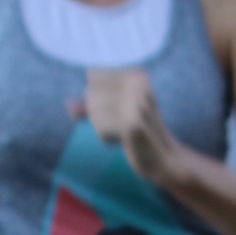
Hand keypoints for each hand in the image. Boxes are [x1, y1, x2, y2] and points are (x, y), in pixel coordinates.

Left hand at [75, 67, 179, 189]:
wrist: (166, 159)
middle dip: (99, 113)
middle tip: (122, 124)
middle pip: (91, 94)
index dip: (99, 97)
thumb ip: (91, 103)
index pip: (93, 76)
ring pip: (93, 111)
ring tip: (124, 133)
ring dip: (103, 127)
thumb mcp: (116, 110)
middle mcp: (137, 84)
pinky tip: (125, 141)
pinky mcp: (132, 124)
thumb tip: (69, 105)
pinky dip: (107, 138)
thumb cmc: (138, 133)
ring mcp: (136, 103)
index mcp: (136, 75)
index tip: (121, 109)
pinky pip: (99, 128)